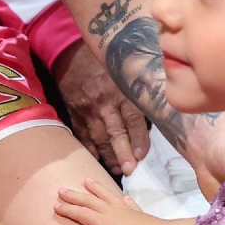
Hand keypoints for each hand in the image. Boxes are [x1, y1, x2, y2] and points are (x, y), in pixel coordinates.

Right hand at [54, 40, 149, 174]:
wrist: (71, 55)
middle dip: (122, 152)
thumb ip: (136, 95)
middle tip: (130, 169)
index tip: (142, 155)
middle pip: (115, 132)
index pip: (132, 119)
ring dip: (108, 156)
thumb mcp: (125, 74)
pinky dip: (90, 149)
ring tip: (117, 169)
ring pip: (98, 138)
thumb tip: (152, 118)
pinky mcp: (74, 113)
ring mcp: (87, 109)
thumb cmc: (106, 66)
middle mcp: (103, 102)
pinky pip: (82, 135)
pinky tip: (97, 159)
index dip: (138, 138)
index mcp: (120, 91)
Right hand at [54, 178, 188, 224]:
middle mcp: (112, 213)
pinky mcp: (138, 214)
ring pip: (106, 197)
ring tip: (86, 180)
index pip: (82, 214)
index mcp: (104, 223)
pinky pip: (128, 203)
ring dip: (95, 189)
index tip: (54, 205)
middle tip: (61, 189)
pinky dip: (123, 199)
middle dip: (75, 196)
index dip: (68, 210)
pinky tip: (124, 197)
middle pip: (90, 202)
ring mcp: (126, 211)